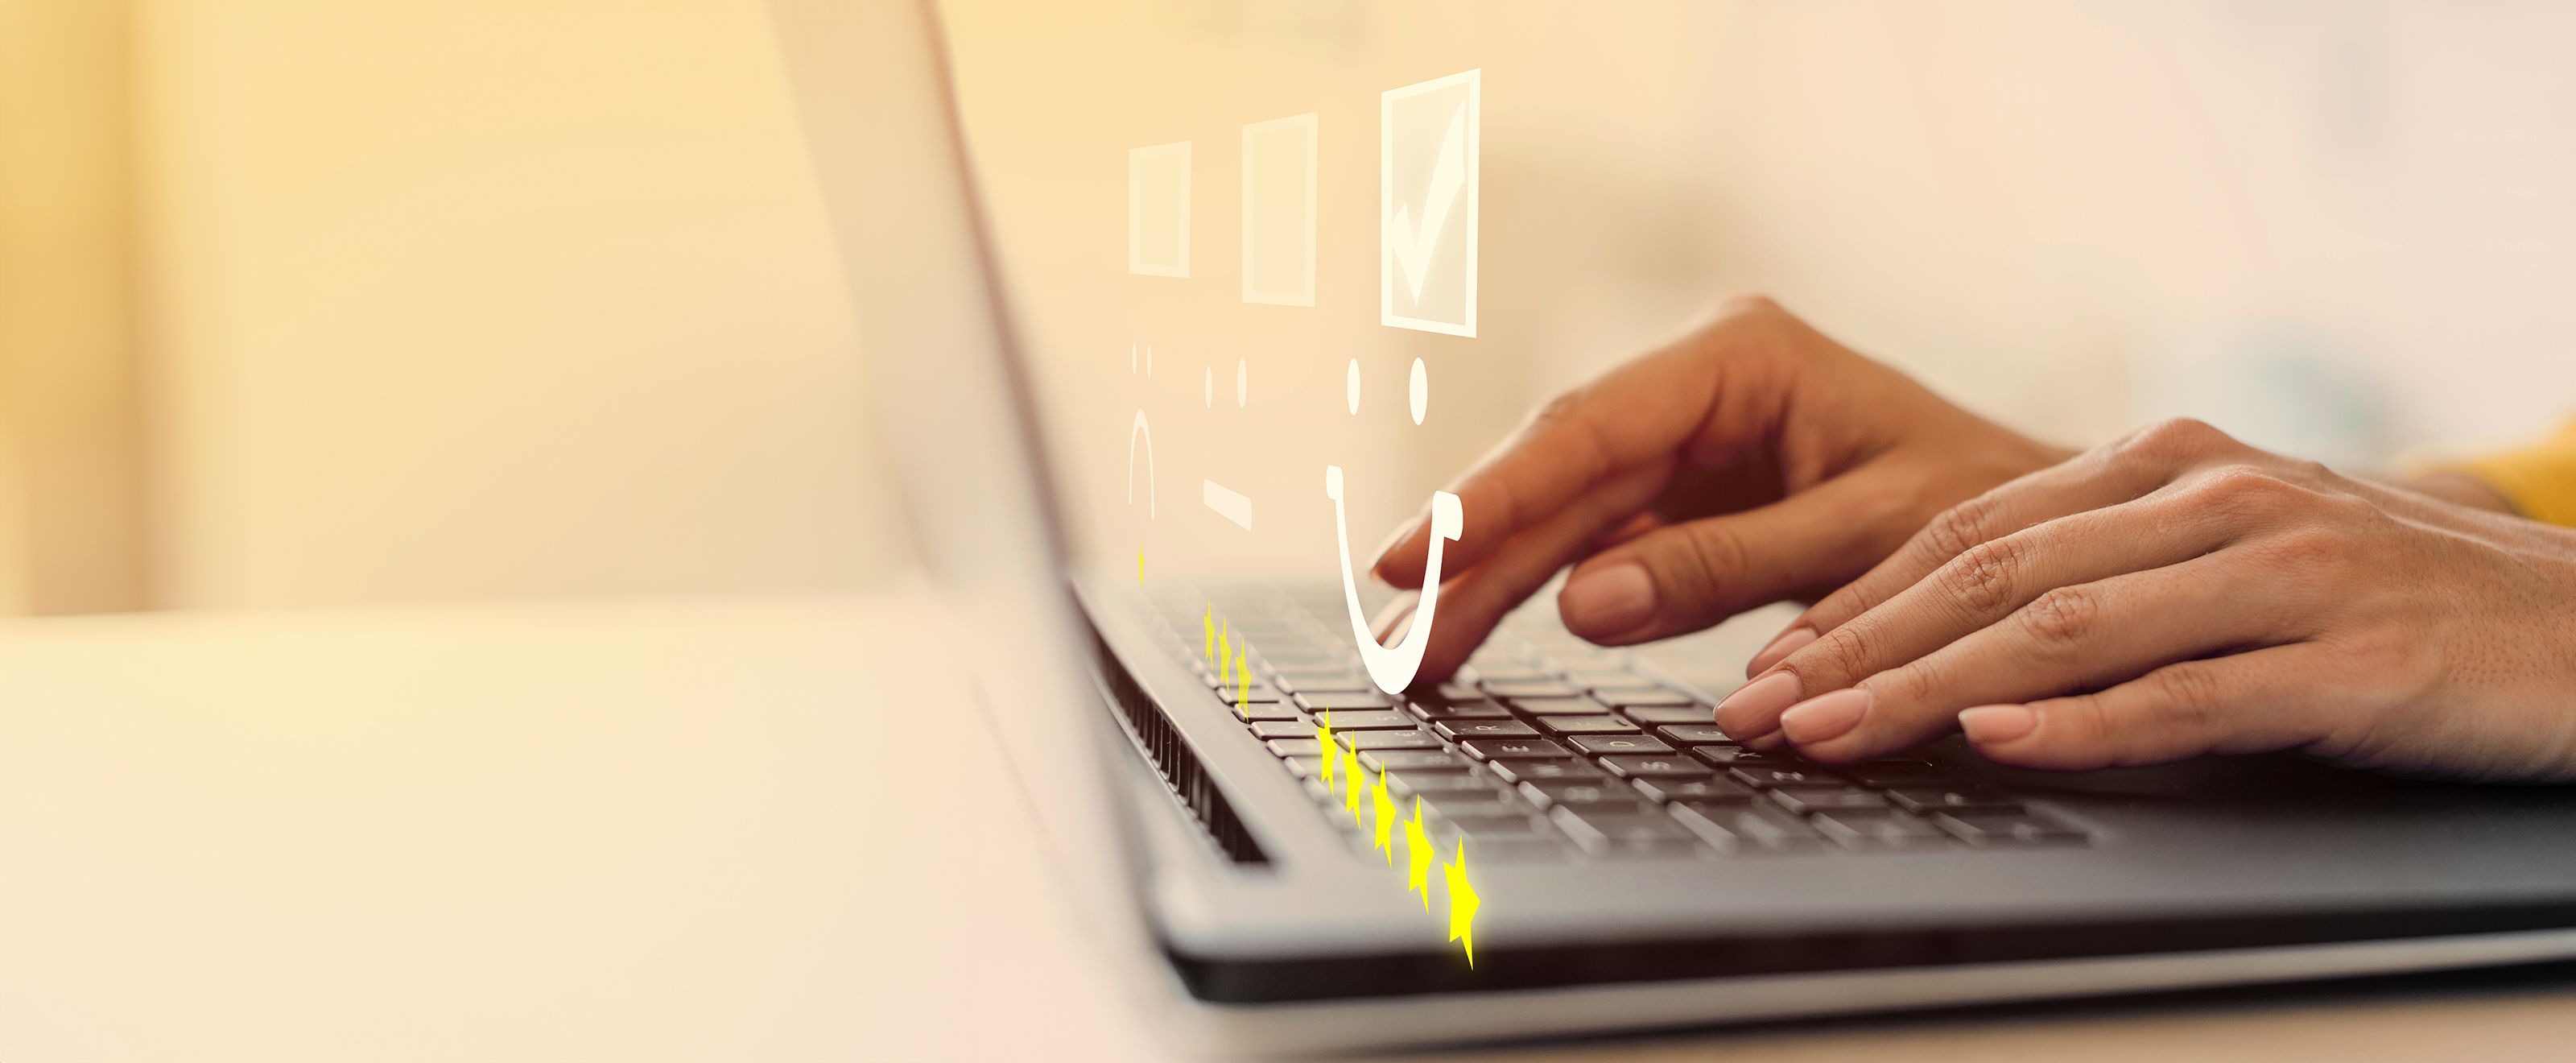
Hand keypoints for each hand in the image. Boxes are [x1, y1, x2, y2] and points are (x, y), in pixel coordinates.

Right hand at [1368, 296, 2069, 683]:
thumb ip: (1728, 565)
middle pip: (1556, 476)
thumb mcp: (1872, 537)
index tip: (1408, 558)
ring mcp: (1692, 444)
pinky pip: (1599, 548)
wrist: (2067, 533)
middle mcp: (1703, 387)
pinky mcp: (1693, 500)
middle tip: (1396, 639)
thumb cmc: (2001, 512)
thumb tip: (1586, 601)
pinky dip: (1541, 594)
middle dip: (1469, 558)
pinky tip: (1474, 633)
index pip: (1588, 431)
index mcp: (1744, 357)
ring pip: (1563, 515)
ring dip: (1488, 584)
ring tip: (1415, 655)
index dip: (1489, 500)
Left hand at [1718, 418, 2575, 780]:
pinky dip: (2088, 722)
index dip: (1856, 601)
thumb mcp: (2233, 554)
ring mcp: (2284, 572)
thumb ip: (2109, 572)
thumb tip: (1954, 647)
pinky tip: (2002, 742)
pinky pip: (2194, 692)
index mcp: (2169, 465)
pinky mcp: (2352, 658)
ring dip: (1929, 687)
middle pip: (1992, 574)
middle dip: (1857, 648)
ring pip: (2068, 630)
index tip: (1766, 662)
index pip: (1970, 531)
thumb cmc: (2389, 599)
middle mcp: (2213, 498)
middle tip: (1759, 710)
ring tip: (1834, 733)